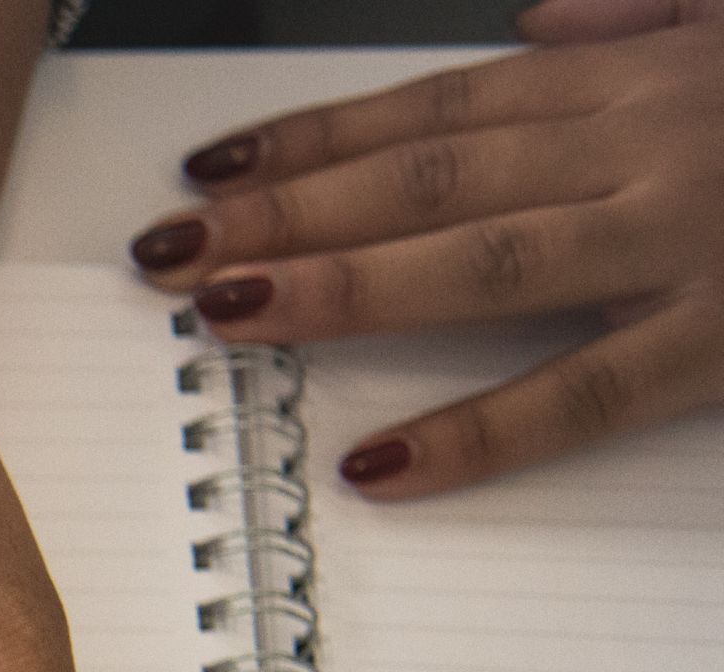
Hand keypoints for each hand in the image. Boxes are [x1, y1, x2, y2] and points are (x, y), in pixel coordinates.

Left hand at [126, 0, 723, 494]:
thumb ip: (648, 16)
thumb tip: (541, 19)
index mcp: (637, 85)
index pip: (442, 112)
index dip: (315, 139)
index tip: (211, 170)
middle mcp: (642, 150)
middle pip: (430, 181)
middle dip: (285, 214)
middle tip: (169, 249)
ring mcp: (680, 242)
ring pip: (483, 262)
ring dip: (344, 287)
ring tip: (227, 313)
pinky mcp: (722, 337)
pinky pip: (585, 392)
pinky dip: (478, 428)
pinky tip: (380, 461)